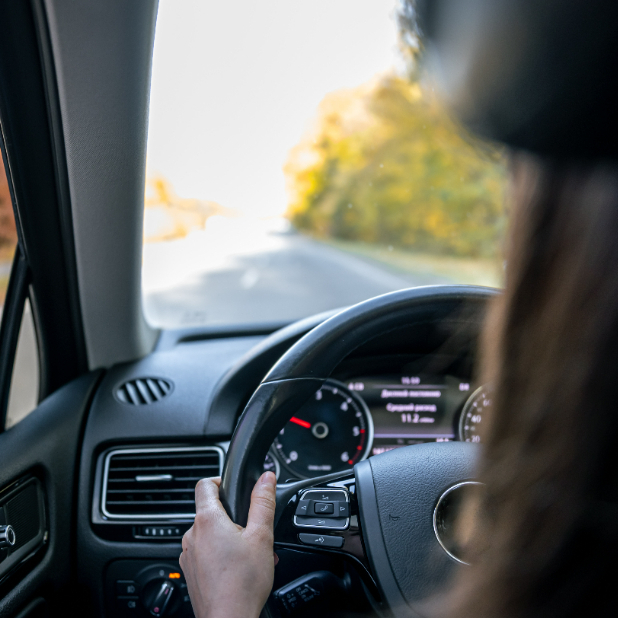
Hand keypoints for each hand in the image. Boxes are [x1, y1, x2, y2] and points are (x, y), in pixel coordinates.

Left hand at [180, 472, 277, 617]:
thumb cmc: (243, 583)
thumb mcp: (262, 536)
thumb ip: (263, 502)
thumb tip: (266, 478)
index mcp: (207, 520)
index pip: (205, 484)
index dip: (219, 481)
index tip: (232, 487)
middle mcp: (192, 535)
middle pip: (210, 512)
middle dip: (233, 518)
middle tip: (253, 533)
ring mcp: (188, 555)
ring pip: (209, 535)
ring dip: (228, 539)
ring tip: (250, 555)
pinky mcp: (190, 573)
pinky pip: (205, 554)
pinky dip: (220, 555)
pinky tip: (239, 569)